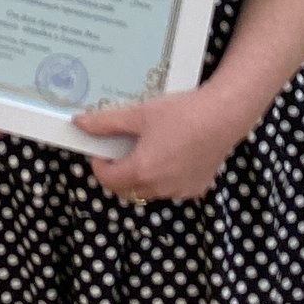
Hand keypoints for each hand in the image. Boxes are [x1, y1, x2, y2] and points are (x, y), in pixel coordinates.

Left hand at [73, 84, 251, 203]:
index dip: (99, 165)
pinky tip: (172, 154)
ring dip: (142, 176)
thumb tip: (79, 123)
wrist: (224, 115)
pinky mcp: (196, 188)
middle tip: (122, 149)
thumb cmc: (181, 113)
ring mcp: (179, 190)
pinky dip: (165, 177)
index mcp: (141, 171)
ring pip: (149, 191)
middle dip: (118, 173)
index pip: (107, 180)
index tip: (102, 150)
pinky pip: (171, 189)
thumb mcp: (139, 114)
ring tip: (149, 148)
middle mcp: (160, 188)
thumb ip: (105, 122)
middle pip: (126, 189)